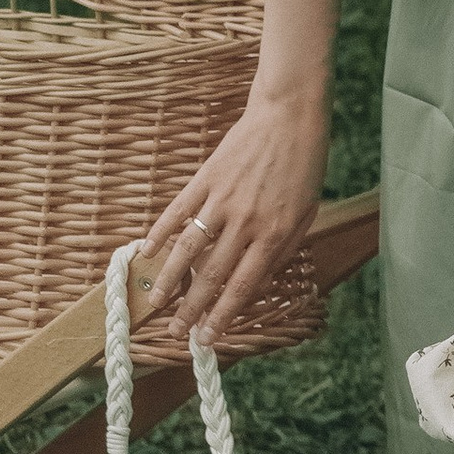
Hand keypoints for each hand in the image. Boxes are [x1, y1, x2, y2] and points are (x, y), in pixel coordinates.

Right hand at [144, 84, 330, 335]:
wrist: (290, 115)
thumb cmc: (304, 165)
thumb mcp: (306, 212)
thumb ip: (282, 248)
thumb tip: (257, 280)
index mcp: (275, 233)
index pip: (243, 285)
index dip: (223, 315)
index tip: (208, 338)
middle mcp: (246, 222)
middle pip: (213, 275)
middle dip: (193, 308)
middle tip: (177, 333)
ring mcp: (223, 199)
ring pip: (190, 247)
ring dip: (171, 279)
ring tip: (156, 302)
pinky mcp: (206, 178)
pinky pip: (178, 210)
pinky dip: (161, 231)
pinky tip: (147, 251)